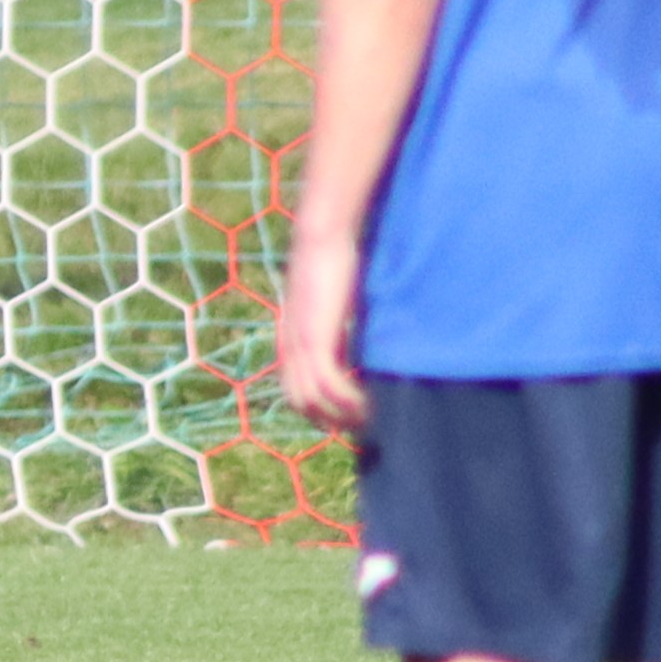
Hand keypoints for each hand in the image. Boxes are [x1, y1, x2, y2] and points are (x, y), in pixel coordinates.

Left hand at [275, 236, 366, 434]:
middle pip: (300, 402)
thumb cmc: (333, 264)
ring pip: (313, 399)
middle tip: (362, 424)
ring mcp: (300, 344)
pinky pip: (328, 384)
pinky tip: (369, 402)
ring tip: (370, 418)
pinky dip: (348, 400)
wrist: (320, 237)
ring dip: (342, 415)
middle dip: (330, 420)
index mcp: (291, 341)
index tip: (348, 415)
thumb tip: (359, 346)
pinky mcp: (315, 338)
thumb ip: (336, 327)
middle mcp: (290, 347)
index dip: (319, 410)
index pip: (295, 391)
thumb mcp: (331, 305)